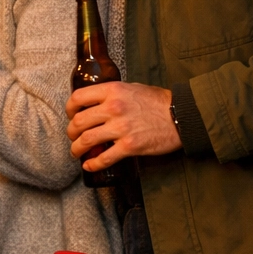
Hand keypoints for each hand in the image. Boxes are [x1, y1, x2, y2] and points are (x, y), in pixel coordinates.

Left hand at [65, 82, 179, 170]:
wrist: (182, 115)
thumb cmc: (158, 101)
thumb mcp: (131, 88)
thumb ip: (112, 94)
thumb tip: (96, 102)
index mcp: (112, 91)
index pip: (78, 98)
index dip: (69, 109)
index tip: (70, 116)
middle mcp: (113, 108)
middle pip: (79, 122)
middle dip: (71, 132)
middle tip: (73, 137)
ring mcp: (121, 128)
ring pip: (87, 140)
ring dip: (77, 149)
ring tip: (77, 152)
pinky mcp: (130, 146)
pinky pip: (105, 157)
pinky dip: (93, 164)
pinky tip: (89, 166)